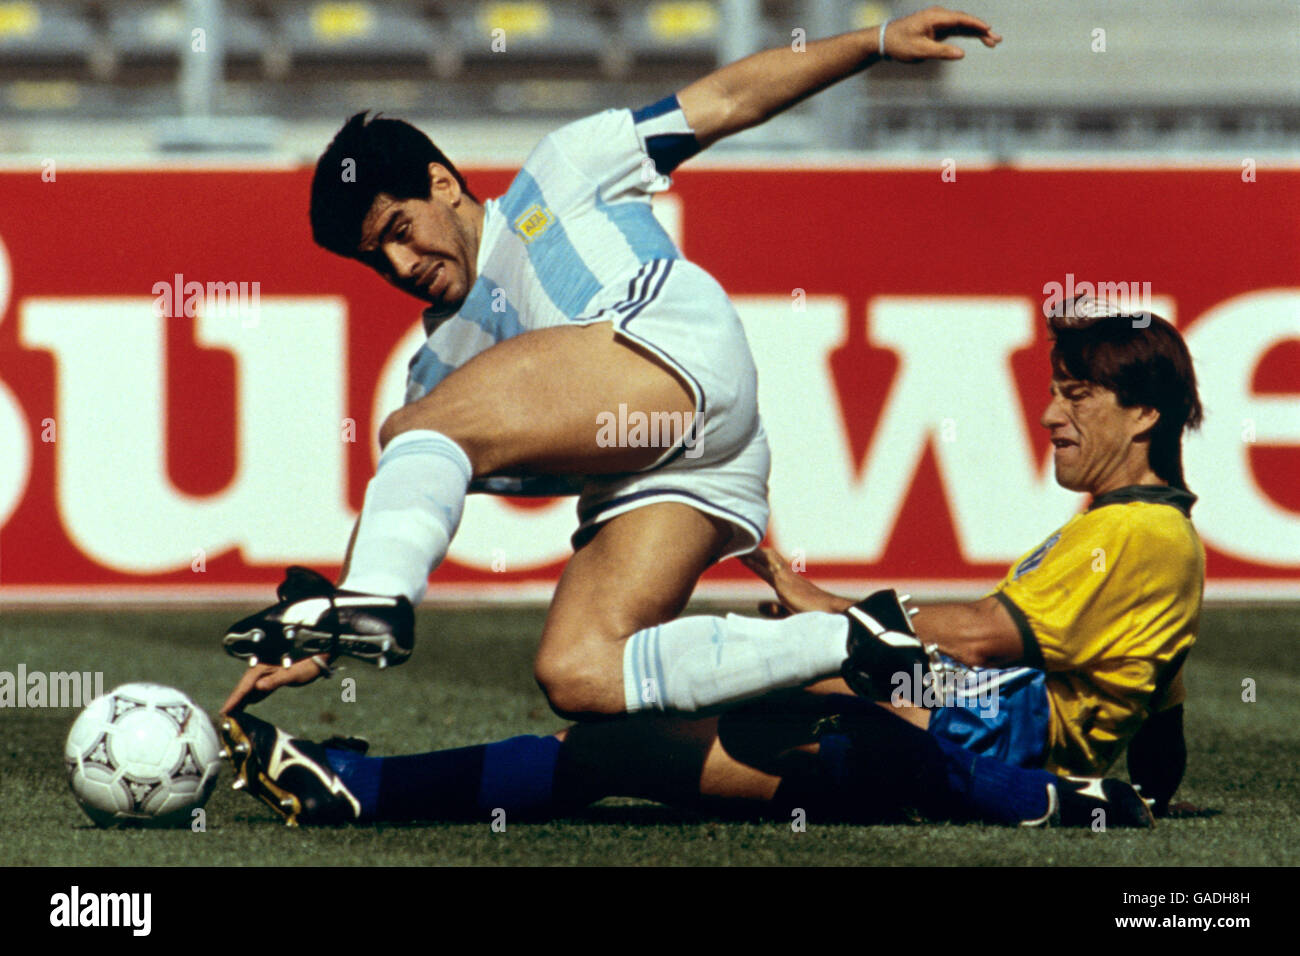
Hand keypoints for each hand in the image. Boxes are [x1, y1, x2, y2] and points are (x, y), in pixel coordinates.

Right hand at [220, 656, 326, 713]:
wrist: (321, 655)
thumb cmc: (308, 663)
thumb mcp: (293, 673)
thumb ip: (276, 680)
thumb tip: (257, 687)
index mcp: (264, 666)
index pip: (245, 685)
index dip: (234, 698)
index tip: (225, 710)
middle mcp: (262, 668)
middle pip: (245, 687)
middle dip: (235, 701)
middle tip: (224, 716)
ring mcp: (268, 671)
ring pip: (251, 687)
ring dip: (242, 700)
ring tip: (233, 713)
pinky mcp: (274, 675)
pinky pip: (260, 687)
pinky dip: (253, 696)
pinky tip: (248, 704)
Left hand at [739, 546, 854, 614]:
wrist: (829, 609)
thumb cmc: (814, 612)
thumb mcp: (790, 611)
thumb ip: (775, 609)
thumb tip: (760, 606)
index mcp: (788, 580)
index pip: (769, 566)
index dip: (758, 559)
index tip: (746, 553)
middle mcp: (786, 574)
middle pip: (767, 556)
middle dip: (753, 551)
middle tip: (738, 543)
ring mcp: (784, 576)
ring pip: (764, 558)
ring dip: (750, 552)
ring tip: (736, 544)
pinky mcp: (782, 581)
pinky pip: (764, 567)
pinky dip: (753, 560)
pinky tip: (743, 555)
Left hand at [882, 7, 1001, 62]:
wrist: (884, 40)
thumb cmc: (899, 44)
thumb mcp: (920, 51)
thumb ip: (941, 52)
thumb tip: (962, 53)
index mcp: (935, 17)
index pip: (960, 18)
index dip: (976, 24)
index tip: (988, 29)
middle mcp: (939, 16)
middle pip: (965, 21)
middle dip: (982, 30)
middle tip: (997, 39)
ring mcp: (939, 22)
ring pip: (962, 26)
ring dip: (977, 33)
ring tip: (993, 41)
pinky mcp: (937, 28)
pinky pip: (956, 30)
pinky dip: (967, 35)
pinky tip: (978, 39)